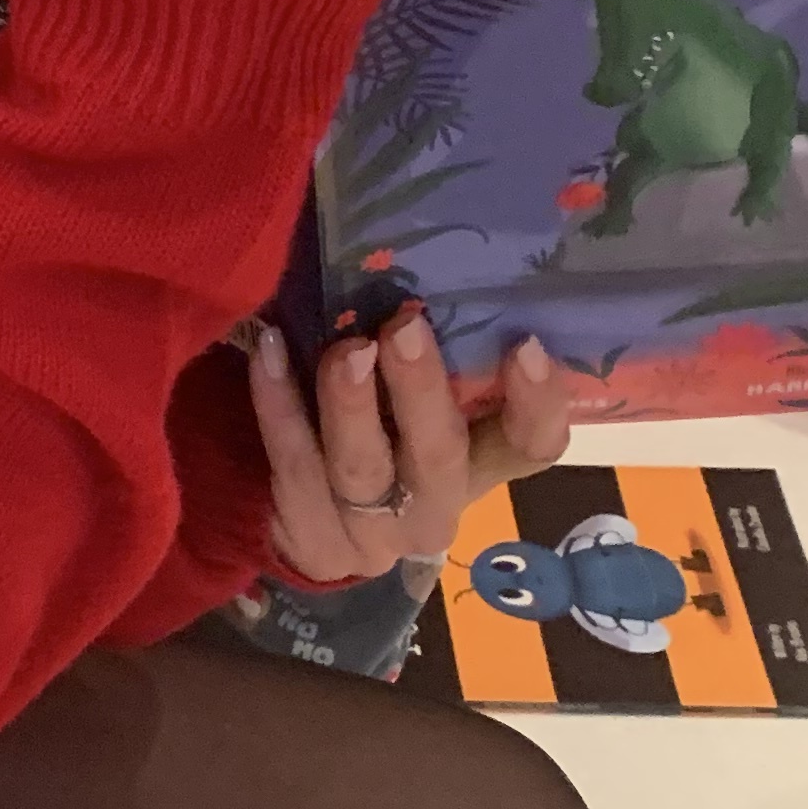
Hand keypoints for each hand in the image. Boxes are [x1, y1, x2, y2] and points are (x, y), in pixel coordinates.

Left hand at [244, 315, 571, 582]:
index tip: (526, 343)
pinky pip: (293, 468)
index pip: (532, 445)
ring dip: (351, 403)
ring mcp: (374, 536)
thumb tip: (434, 264)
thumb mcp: (415, 401)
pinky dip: (281, 408)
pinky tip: (270, 353)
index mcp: (480, 466)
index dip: (537, 403)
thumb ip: (435, 357)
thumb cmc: (375, 428)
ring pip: (362, 469)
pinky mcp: (314, 544)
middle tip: (406, 328)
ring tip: (344, 348)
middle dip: (421, 390)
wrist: (304, 517)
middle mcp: (436, 507)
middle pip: (439, 456)